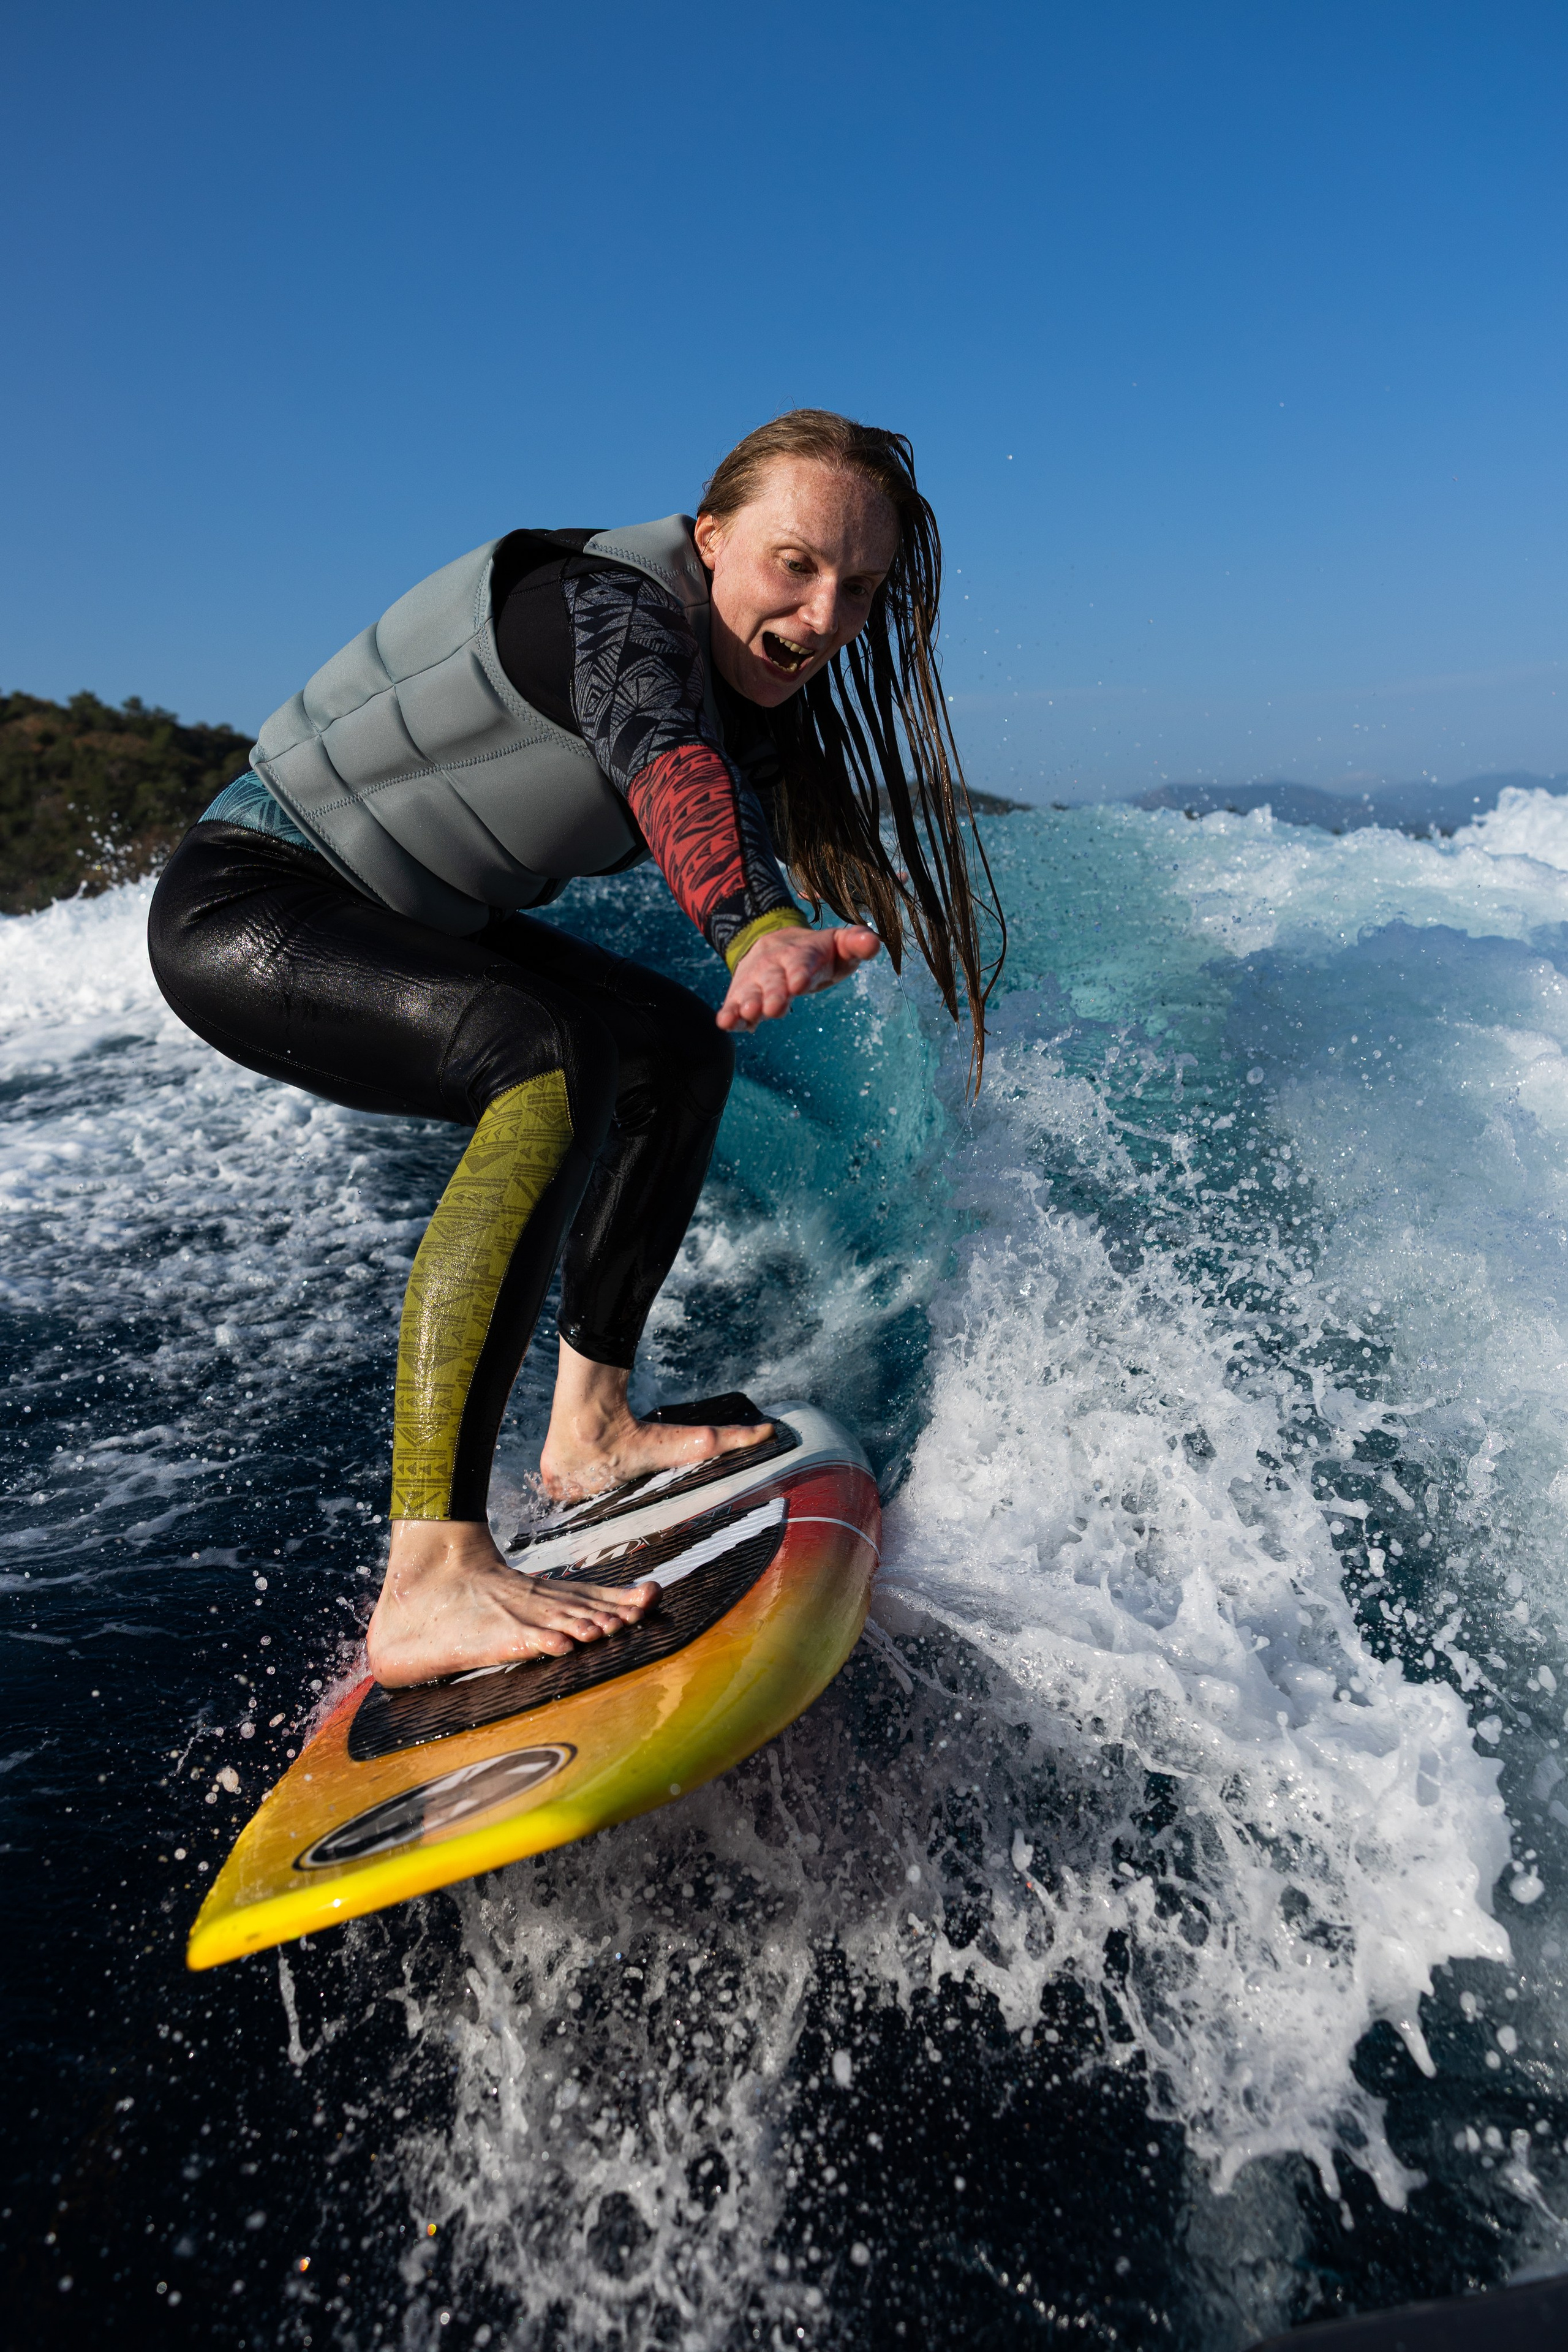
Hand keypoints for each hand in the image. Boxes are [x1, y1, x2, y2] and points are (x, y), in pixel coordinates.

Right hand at [717, 924, 879, 1032]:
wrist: (775, 944)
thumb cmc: (817, 954)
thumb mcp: (839, 946)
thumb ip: (856, 943)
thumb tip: (874, 943)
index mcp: (801, 955)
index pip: (801, 963)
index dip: (800, 973)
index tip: (799, 983)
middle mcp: (775, 967)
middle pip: (774, 981)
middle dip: (774, 994)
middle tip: (774, 1008)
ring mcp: (756, 981)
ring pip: (752, 992)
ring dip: (749, 1003)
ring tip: (749, 1013)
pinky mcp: (741, 995)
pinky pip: (733, 1004)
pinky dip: (729, 1014)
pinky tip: (725, 1023)